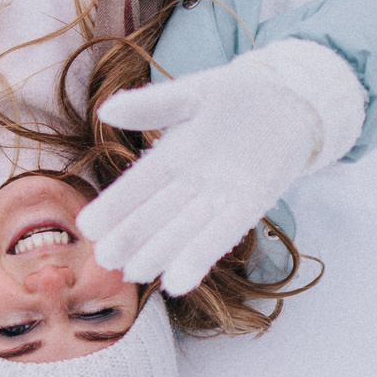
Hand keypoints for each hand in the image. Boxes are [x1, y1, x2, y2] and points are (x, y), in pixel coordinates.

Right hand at [79, 40, 366, 295]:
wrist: (287, 102)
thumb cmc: (236, 94)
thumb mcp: (191, 95)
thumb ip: (152, 105)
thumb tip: (106, 111)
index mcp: (170, 158)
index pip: (134, 187)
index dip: (112, 207)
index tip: (89, 226)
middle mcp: (189, 185)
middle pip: (154, 217)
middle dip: (131, 237)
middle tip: (106, 258)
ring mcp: (218, 199)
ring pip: (182, 232)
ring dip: (159, 253)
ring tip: (136, 272)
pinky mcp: (248, 208)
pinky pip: (220, 237)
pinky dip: (199, 259)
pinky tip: (177, 282)